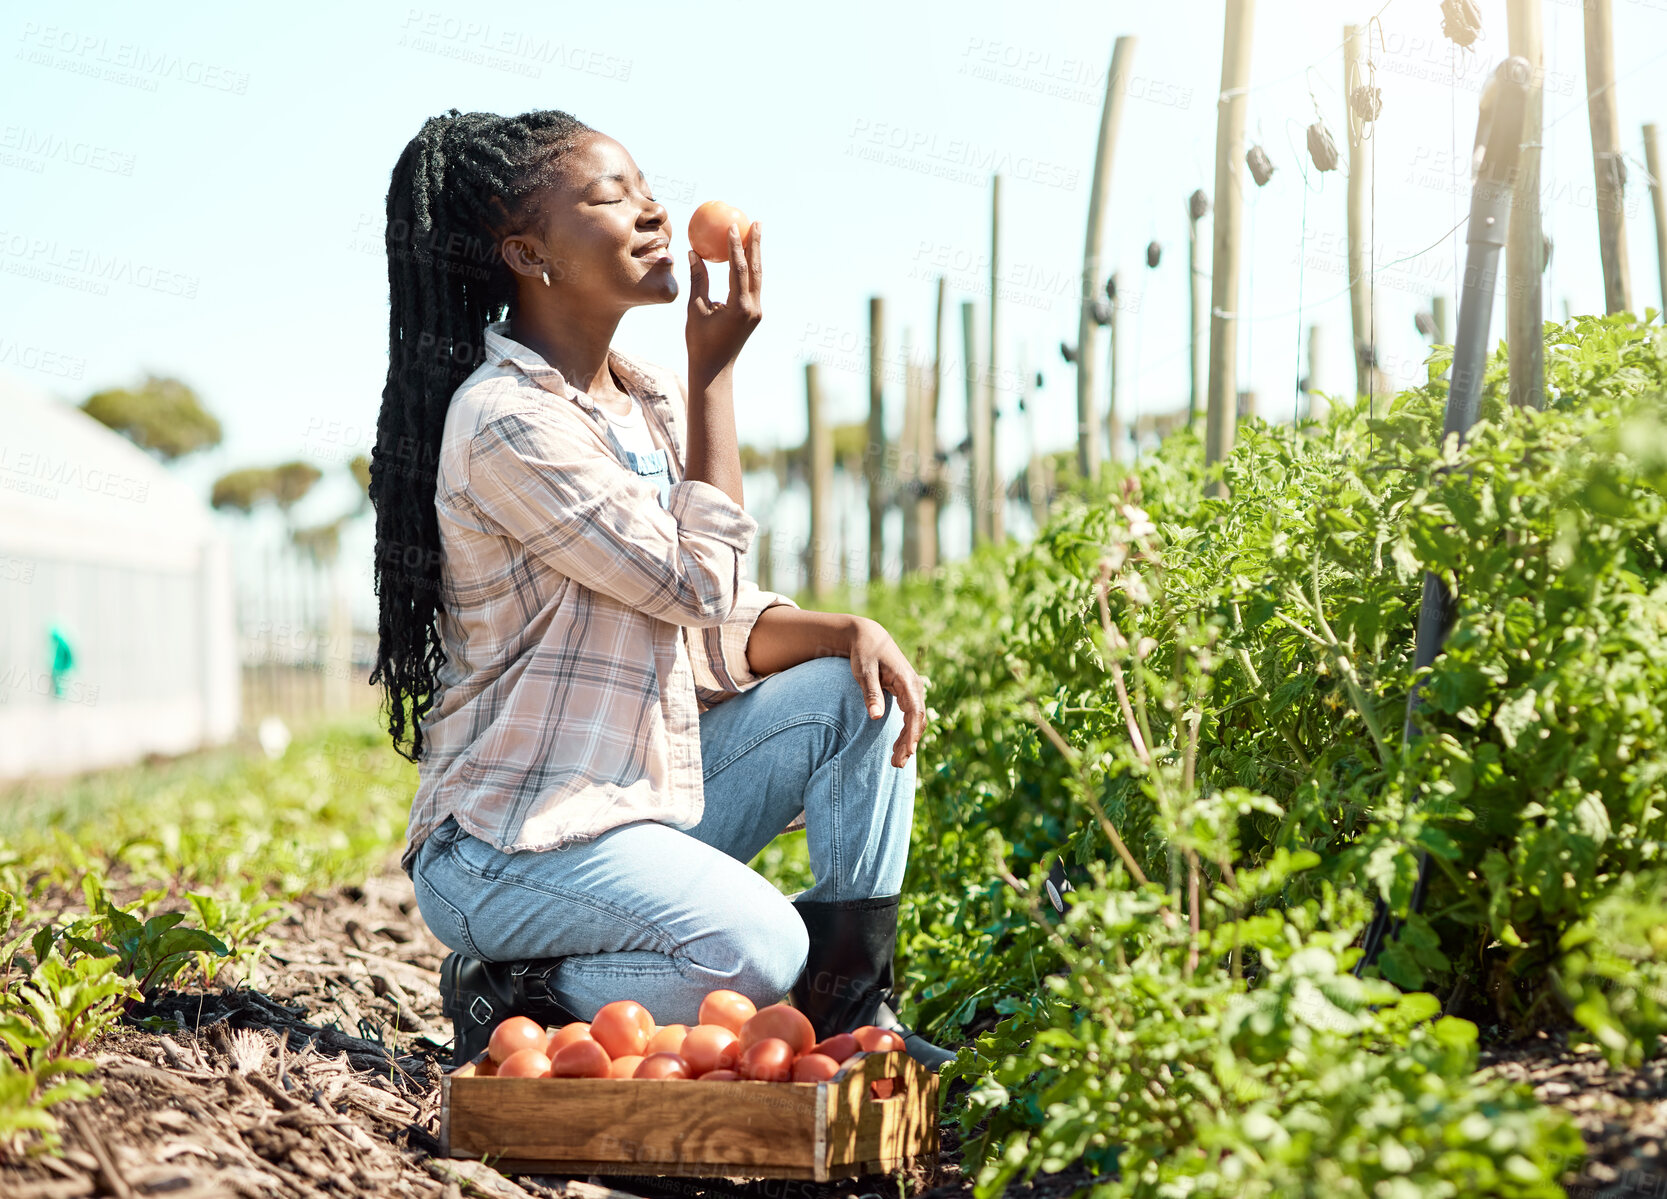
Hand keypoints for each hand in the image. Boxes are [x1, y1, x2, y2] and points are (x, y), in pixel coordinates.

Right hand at [685, 221, 761, 383]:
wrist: (714, 370)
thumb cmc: (700, 342)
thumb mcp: (696, 308)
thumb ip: (698, 280)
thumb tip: (694, 252)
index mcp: (739, 307)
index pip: (739, 269)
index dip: (735, 246)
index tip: (732, 226)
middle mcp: (752, 308)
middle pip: (757, 269)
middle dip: (756, 245)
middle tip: (756, 222)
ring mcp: (756, 312)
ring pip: (758, 277)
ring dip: (756, 255)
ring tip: (756, 233)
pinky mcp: (754, 315)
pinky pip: (753, 286)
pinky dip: (750, 270)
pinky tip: (746, 257)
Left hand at [846, 617, 926, 767]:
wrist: (867, 636)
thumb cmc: (864, 653)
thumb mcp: (864, 671)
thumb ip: (871, 693)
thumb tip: (875, 717)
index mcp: (906, 680)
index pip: (914, 712)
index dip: (911, 734)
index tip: (907, 751)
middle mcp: (914, 685)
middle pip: (917, 720)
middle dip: (909, 743)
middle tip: (897, 764)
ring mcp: (912, 689)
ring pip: (916, 720)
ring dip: (908, 740)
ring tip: (897, 760)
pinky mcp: (907, 692)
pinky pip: (912, 716)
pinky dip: (907, 731)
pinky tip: (899, 746)